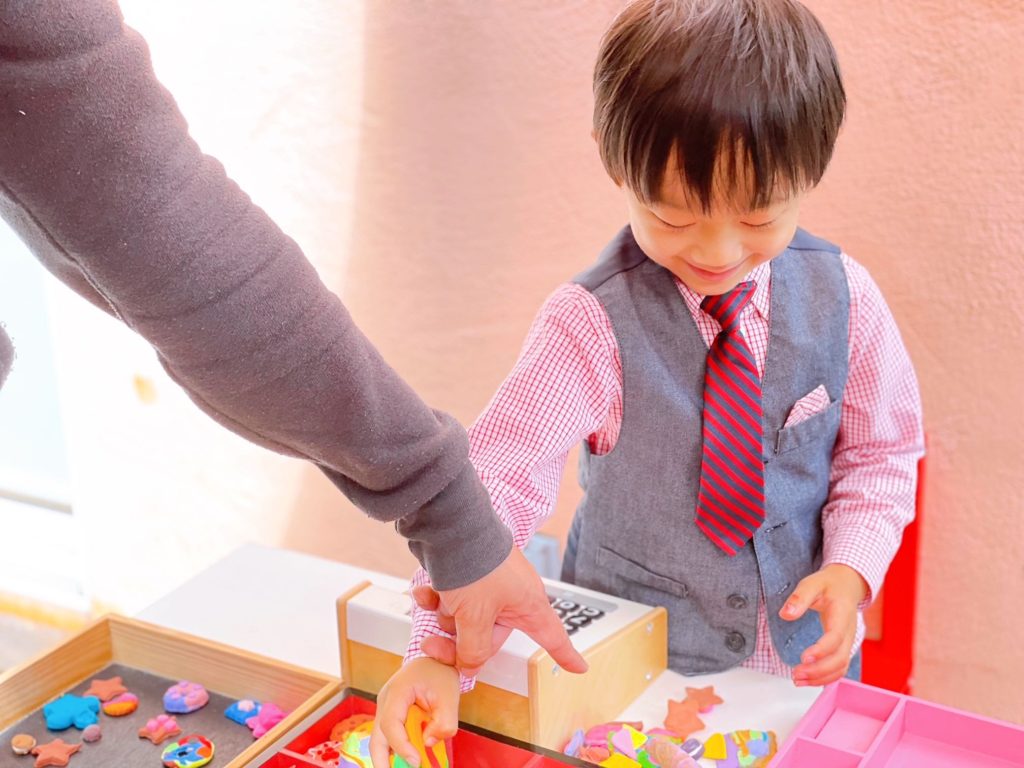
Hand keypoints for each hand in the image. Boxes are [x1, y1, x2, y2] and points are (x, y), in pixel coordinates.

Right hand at [369, 658, 459, 767]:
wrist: (434, 659)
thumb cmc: (439, 673)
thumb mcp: (450, 695)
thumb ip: (444, 721)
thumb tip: (428, 742)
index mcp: (396, 692)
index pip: (391, 724)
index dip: (401, 746)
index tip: (416, 761)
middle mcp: (385, 702)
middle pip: (377, 737)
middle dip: (382, 761)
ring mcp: (386, 709)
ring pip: (380, 739)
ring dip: (390, 758)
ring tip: (407, 767)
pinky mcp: (392, 716)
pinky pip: (390, 736)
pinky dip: (397, 751)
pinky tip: (409, 759)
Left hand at [426, 547, 587, 676]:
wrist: (450, 524)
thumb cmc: (474, 565)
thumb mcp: (474, 617)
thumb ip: (473, 649)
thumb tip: (470, 667)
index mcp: (527, 605)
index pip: (553, 637)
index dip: (566, 654)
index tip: (580, 667)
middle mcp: (511, 596)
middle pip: (489, 637)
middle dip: (459, 642)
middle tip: (432, 645)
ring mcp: (488, 584)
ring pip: (466, 619)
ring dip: (446, 615)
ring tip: (436, 601)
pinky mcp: (468, 574)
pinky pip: (453, 598)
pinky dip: (436, 597)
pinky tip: (424, 593)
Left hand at [780, 563, 868, 686]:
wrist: (846, 585)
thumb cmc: (829, 585)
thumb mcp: (812, 583)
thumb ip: (799, 597)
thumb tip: (786, 614)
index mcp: (842, 615)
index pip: (836, 637)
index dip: (822, 650)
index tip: (804, 658)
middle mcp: (849, 632)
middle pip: (840, 658)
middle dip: (819, 670)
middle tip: (796, 674)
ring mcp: (848, 642)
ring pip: (841, 667)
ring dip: (821, 678)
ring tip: (797, 680)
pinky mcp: (843, 648)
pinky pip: (839, 668)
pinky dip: (825, 677)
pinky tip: (807, 680)